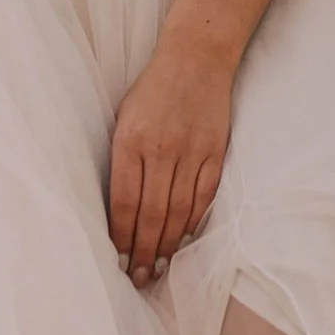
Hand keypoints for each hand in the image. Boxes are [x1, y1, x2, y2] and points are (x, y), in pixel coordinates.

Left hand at [107, 34, 235, 288]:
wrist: (197, 56)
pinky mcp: (215, 151)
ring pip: (179, 211)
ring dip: (169, 244)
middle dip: (144, 251)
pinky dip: (194, 222)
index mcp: (130, 140)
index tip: (119, 261)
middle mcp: (161, 149)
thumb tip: (119, 210)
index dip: (122, 237)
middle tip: (140, 278)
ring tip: (160, 268)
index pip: (125, 202)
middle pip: (152, 214)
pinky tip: (185, 240)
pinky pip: (204, 196)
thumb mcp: (124, 118)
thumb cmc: (153, 89)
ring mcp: (192, 151)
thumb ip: (123, 160)